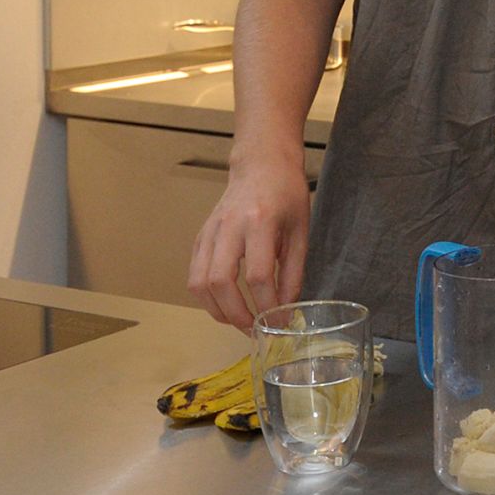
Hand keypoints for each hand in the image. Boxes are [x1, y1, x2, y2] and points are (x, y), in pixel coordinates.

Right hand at [187, 163, 311, 332]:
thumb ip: (294, 272)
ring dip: (217, 310)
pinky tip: (225, 305)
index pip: (258, 275)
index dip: (268, 306)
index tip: (280, 323)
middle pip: (221, 281)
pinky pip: (194, 274)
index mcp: (260, 222)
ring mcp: (209, 231)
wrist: (261, 165)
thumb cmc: (287, 195)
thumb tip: (286, 309)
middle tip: (255, 330)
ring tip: (239, 322)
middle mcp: (229, 226)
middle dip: (237, 314)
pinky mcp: (200, 236)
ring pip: (200, 282)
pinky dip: (206, 297)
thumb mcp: (301, 232)